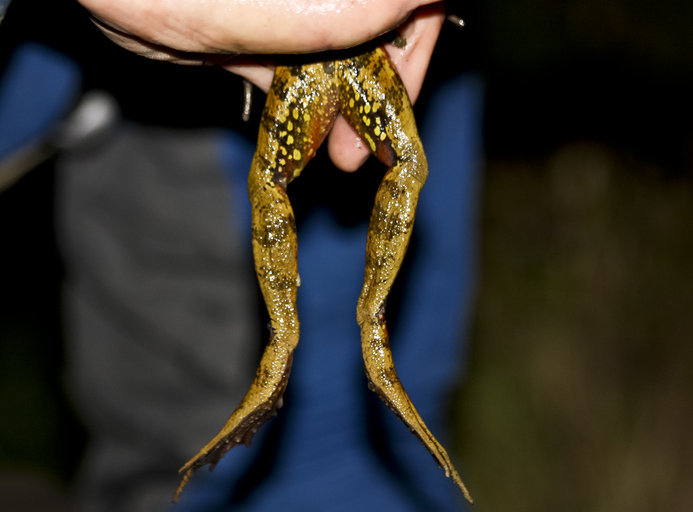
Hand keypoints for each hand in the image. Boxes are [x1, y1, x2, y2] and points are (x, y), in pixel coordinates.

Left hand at [79, 0, 444, 170]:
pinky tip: (306, 139)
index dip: (416, 42)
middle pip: (378, 26)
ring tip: (343, 156)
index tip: (402, 98)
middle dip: (380, 88)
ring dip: (347, 106)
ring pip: (342, 53)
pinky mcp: (260, 30)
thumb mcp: (238, 7)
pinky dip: (308, 105)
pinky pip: (301, 67)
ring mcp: (289, 6)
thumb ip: (327, 9)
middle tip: (368, 148)